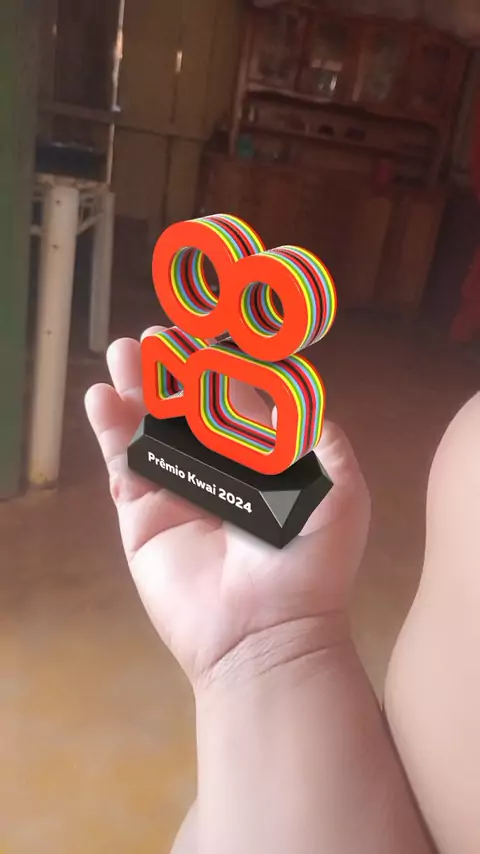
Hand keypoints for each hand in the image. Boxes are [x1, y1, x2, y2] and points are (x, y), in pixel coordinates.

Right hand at [85, 331, 369, 687]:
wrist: (266, 632)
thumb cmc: (309, 562)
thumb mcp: (338, 492)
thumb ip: (322, 439)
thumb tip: (294, 391)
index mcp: (260, 463)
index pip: (234, 403)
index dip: (220, 368)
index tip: (207, 332)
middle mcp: (216, 471)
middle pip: (187, 409)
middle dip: (172, 371)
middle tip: (156, 334)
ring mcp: (177, 491)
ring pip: (151, 430)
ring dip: (136, 389)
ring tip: (123, 351)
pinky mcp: (143, 515)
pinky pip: (125, 465)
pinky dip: (111, 431)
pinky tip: (101, 396)